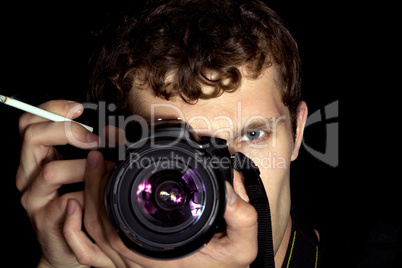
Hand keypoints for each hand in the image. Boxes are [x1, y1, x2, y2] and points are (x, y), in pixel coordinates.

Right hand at [16, 100, 101, 267]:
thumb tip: (117, 132)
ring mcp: (33, 197)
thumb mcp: (83, 169)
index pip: (30, 122)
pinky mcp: (44, 219)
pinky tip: (97, 197)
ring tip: (108, 170)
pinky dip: (86, 196)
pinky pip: (64, 202)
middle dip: (67, 131)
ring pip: (50, 171)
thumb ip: (93, 149)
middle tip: (95, 139)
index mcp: (37, 156)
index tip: (78, 108)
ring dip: (84, 168)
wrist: (68, 243)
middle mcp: (28, 173)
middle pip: (32, 137)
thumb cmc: (79, 199)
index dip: (52, 109)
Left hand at [64, 150, 257, 267]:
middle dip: (90, 186)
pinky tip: (79, 207)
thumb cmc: (224, 267)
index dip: (101, 192)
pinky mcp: (133, 257)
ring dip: (85, 201)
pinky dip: (78, 231)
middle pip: (96, 225)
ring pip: (92, 236)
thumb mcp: (242, 246)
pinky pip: (93, 251)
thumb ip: (241, 217)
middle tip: (95, 157)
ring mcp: (132, 261)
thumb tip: (227, 188)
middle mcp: (139, 260)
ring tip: (92, 169)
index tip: (104, 161)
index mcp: (158, 253)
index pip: (115, 226)